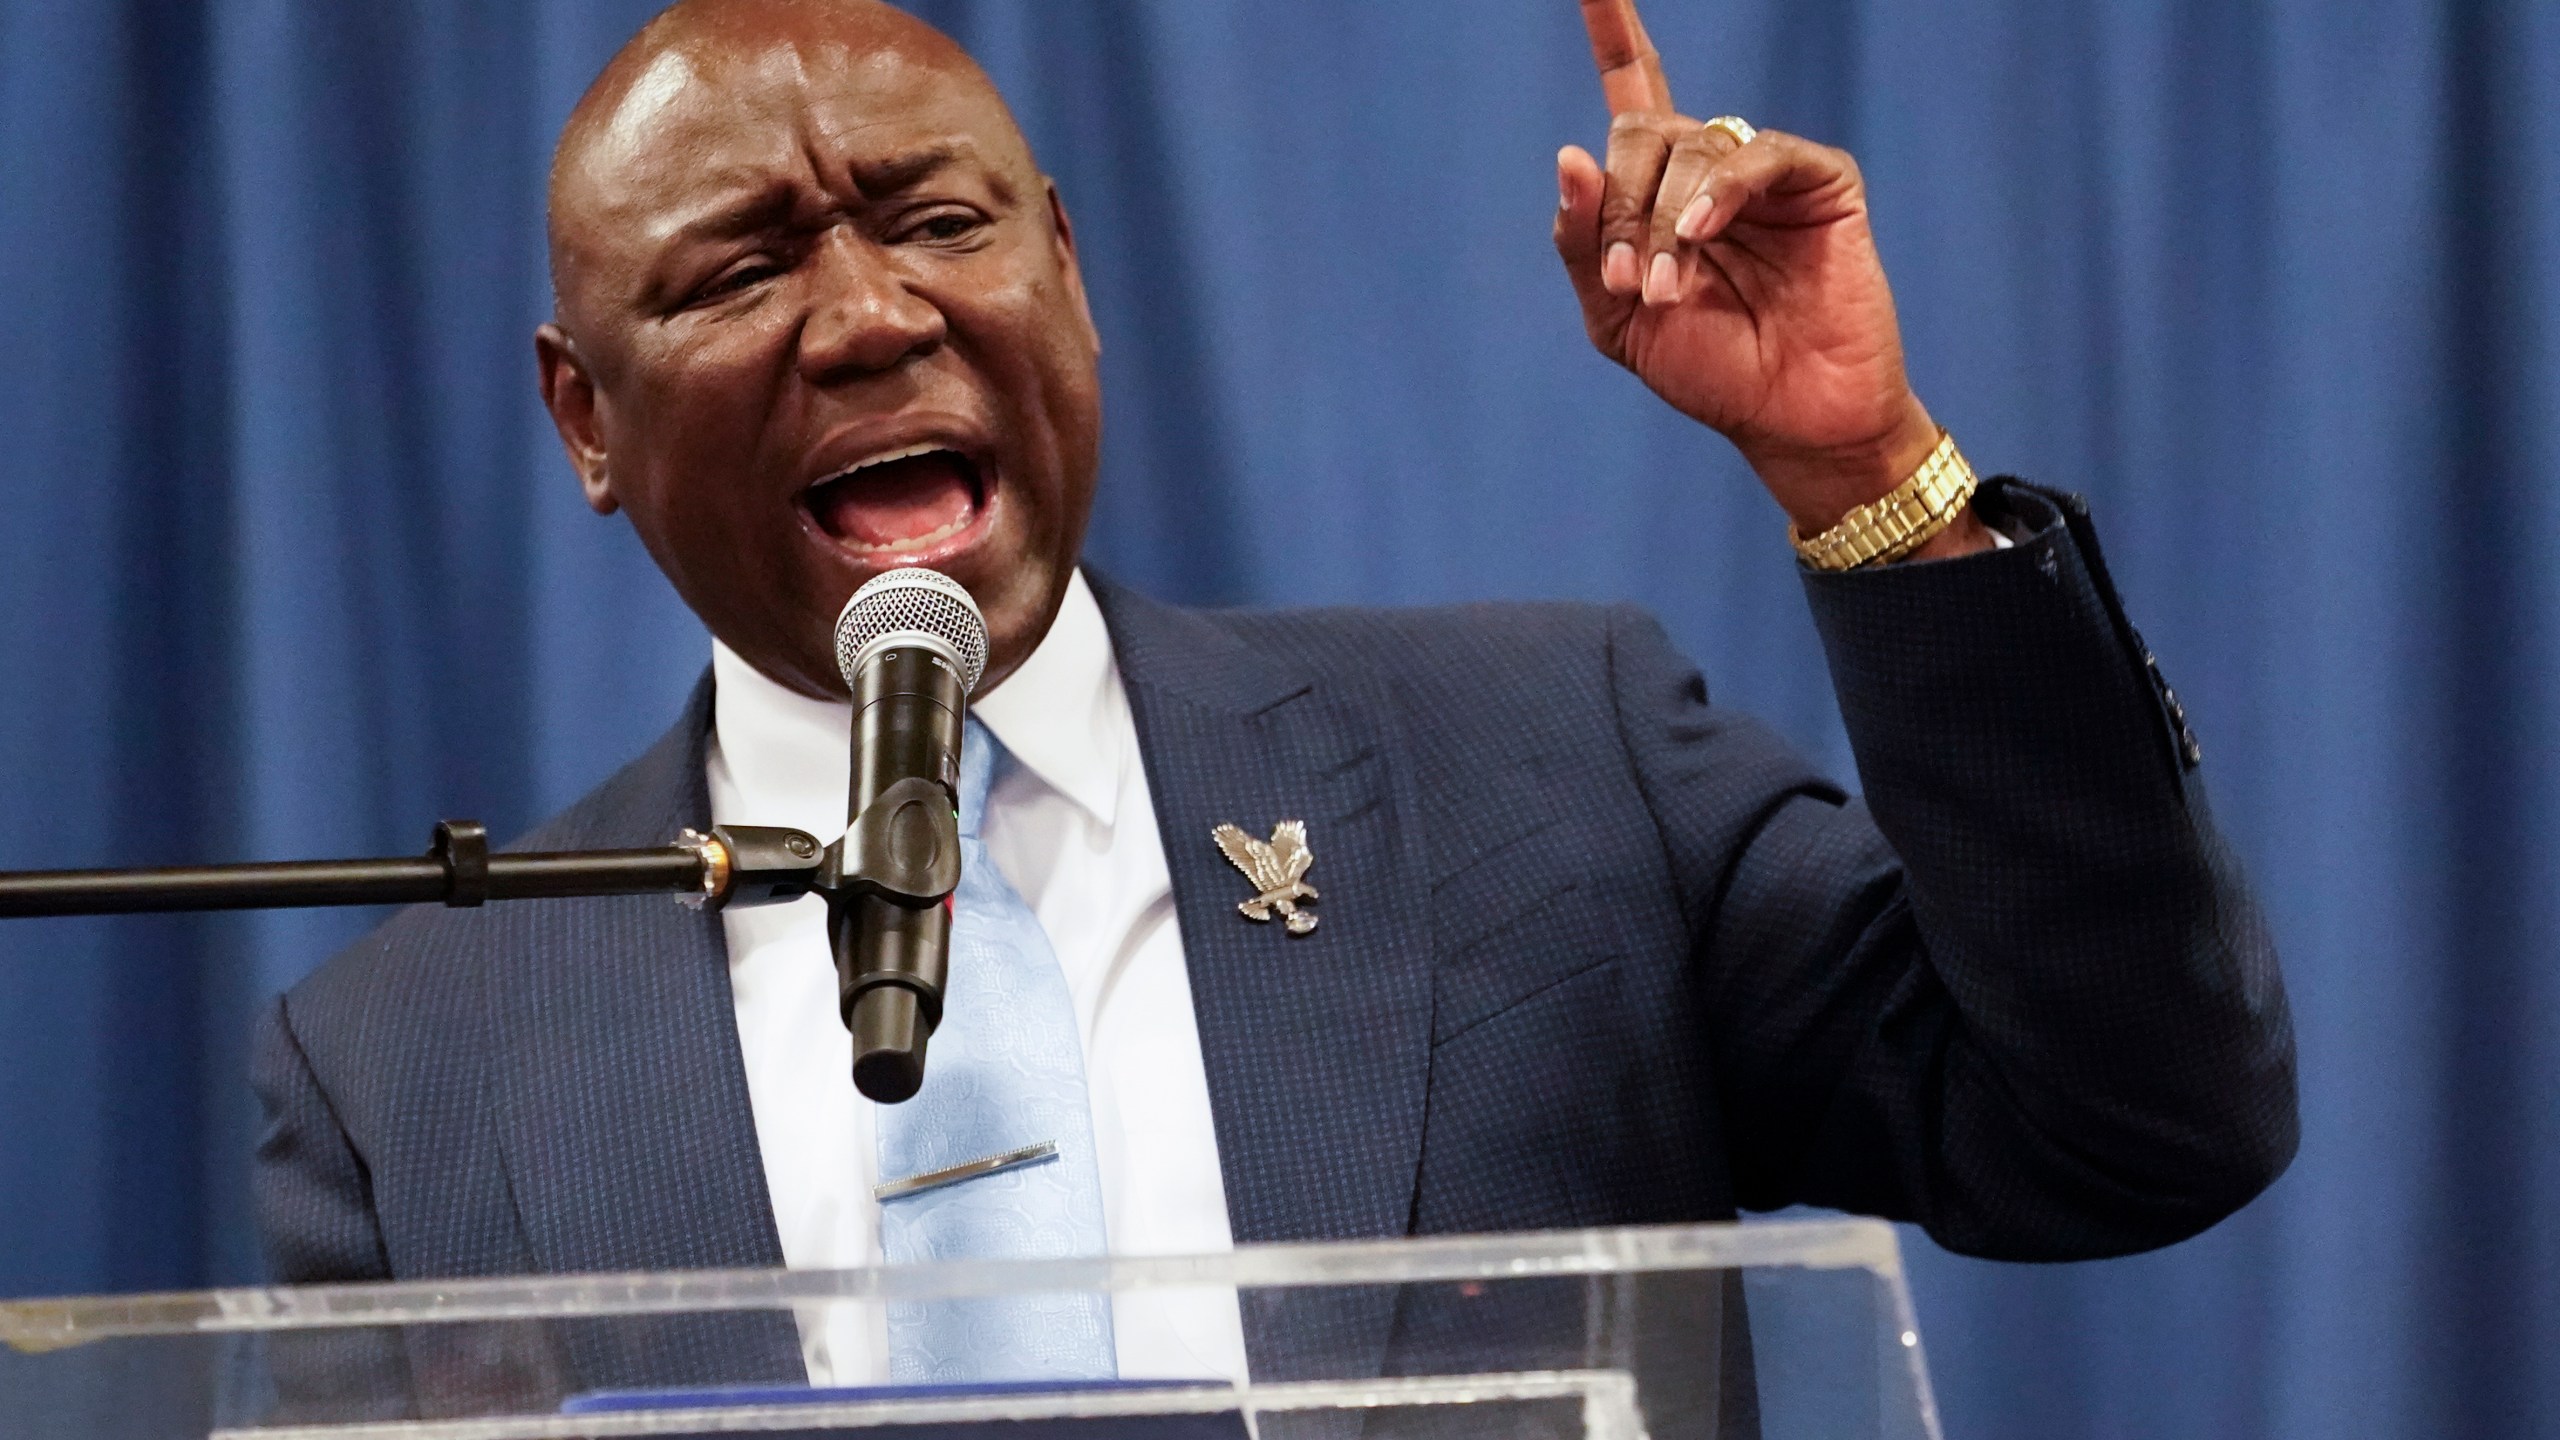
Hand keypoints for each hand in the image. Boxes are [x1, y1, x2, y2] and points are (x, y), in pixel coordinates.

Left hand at [1559, 0, 1988, 555]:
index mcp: (1660, 193)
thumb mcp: (1617, 319)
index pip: (1633, 95)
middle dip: (1622, 210)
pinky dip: (1720, 192)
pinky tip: (1704, 232)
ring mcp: (1768, 172)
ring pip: (1692, 150)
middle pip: (1641, 135)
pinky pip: (1757, 156)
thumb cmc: (1710, 371)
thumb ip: (1581, 243)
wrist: (1788, 418)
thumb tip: (1569, 154)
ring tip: (1670, 291)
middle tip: (1633, 283)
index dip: (1614, 33)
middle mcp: (1712, 169)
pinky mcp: (1820, 182)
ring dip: (1665, 225)